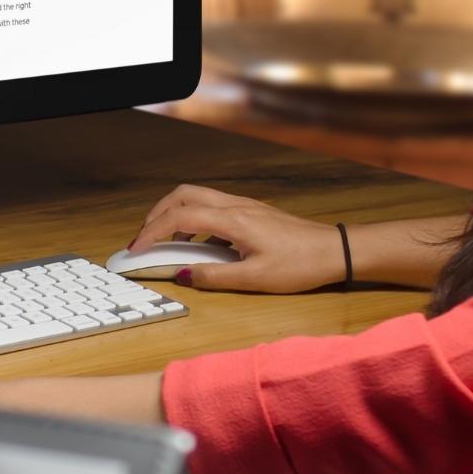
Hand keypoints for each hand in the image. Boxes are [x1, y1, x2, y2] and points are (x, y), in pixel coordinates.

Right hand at [128, 185, 343, 292]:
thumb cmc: (302, 264)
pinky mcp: (251, 211)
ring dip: (174, 213)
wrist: (335, 250)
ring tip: (165, 240)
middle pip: (182, 194)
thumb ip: (215, 277)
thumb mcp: (256, 279)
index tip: (137, 249)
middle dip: (156, 213)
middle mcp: (235, 205)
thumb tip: (183, 274)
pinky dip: (194, 217)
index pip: (179, 217)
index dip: (153, 231)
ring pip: (196, 196)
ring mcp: (243, 205)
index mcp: (233, 220)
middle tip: (144, 238)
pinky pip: (212, 205)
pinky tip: (198, 242)